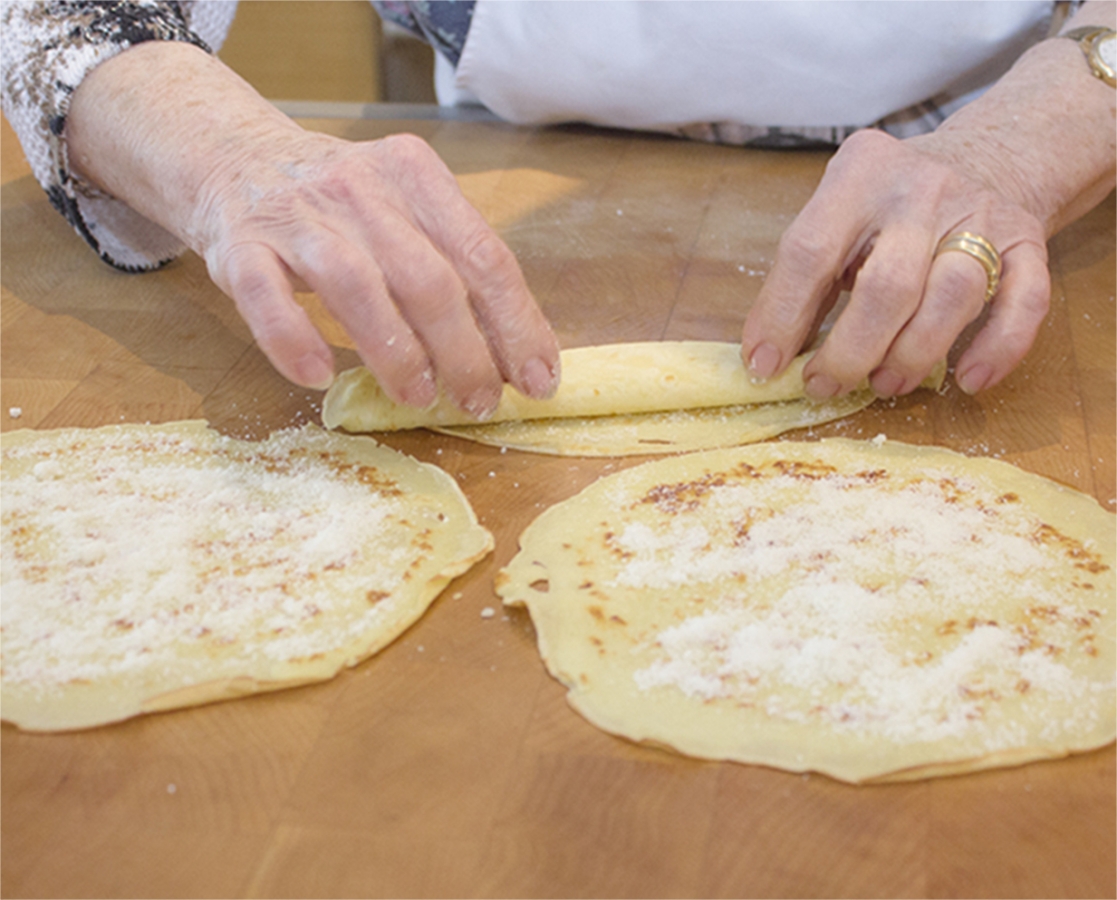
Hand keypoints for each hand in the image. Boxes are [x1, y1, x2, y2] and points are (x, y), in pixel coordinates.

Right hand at [194, 129, 559, 416]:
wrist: (235, 157)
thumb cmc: (342, 206)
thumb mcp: (407, 215)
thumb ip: (457, 271)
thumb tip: (515, 355)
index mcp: (415, 177)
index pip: (482, 254)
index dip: (516, 324)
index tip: (538, 379)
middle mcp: (359, 188)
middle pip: (427, 278)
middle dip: (464, 351)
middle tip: (479, 401)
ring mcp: (297, 216)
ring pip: (355, 286)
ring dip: (394, 351)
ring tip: (418, 396)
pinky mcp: (240, 246)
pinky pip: (265, 296)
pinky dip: (292, 338)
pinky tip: (317, 374)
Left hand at [740, 128, 1049, 398]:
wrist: (986, 156)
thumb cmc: (887, 205)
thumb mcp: (837, 216)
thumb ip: (806, 277)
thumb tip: (770, 355)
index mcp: (859, 176)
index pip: (810, 251)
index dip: (782, 315)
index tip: (764, 365)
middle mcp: (922, 190)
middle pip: (888, 286)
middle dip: (850, 351)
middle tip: (825, 385)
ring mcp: (980, 214)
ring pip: (953, 297)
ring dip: (913, 355)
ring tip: (883, 386)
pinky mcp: (1027, 241)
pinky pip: (1026, 302)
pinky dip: (998, 348)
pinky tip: (968, 380)